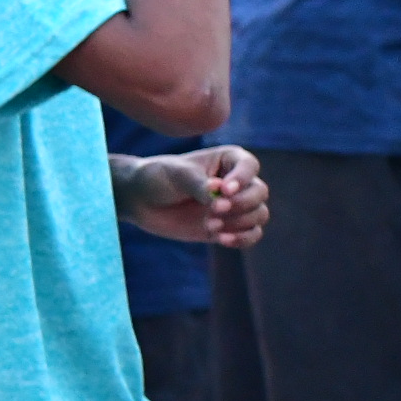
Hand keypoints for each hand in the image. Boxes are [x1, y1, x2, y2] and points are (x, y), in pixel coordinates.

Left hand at [118, 145, 269, 246]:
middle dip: (241, 204)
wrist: (141, 200)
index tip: (224, 190)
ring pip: (259, 214)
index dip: (242, 179)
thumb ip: (200, 185)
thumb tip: (220, 196)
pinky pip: (251, 235)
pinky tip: (222, 240)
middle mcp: (237, 182)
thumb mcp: (178, 175)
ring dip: (239, 222)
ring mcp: (234, 206)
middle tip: (215, 209)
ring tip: (211, 226)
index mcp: (228, 160)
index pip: (249, 166)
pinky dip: (242, 239)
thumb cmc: (159, 177)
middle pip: (259, 192)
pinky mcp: (228, 227)